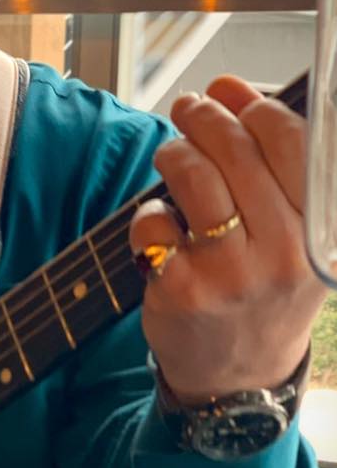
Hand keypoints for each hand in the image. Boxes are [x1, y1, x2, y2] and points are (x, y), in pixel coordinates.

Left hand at [129, 75, 326, 403]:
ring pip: (192, 174)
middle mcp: (285, 255)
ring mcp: (231, 275)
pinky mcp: (181, 289)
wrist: (239, 378)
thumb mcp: (295, 237)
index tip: (229, 91)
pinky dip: (148, 214)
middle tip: (189, 108)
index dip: (253, 103)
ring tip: (172, 155)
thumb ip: (274, 167)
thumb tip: (233, 89)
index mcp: (321, 235)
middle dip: (203, 115)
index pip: (294, 141)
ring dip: (173, 151)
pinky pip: (152, 220)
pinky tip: (161, 229)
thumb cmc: (263, 288)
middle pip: (235, 149)